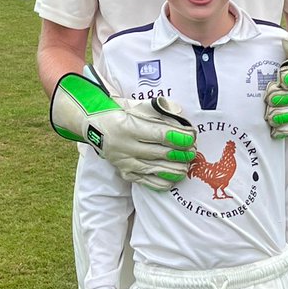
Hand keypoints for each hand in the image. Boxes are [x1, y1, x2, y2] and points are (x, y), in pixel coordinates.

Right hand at [51, 70, 196, 191]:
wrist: (94, 126)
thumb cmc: (120, 113)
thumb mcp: (136, 106)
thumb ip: (159, 111)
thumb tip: (180, 115)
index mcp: (128, 126)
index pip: (160, 134)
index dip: (179, 137)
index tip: (192, 137)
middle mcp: (124, 146)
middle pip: (161, 153)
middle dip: (182, 153)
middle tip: (193, 151)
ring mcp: (124, 162)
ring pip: (156, 169)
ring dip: (176, 168)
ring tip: (187, 164)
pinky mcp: (124, 173)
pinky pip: (147, 182)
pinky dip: (164, 181)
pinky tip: (174, 177)